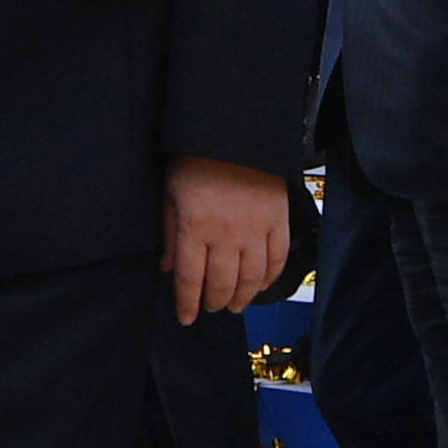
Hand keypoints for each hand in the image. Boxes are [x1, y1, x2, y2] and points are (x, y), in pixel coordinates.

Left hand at [166, 156, 288, 323]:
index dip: (187, 304)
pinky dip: (270, 277)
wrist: (234, 129)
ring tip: (235, 304)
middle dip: (213, 302)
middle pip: (221, 284)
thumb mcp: (171, 192)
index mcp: (195, 227)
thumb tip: (168, 268)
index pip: (190, 280)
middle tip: (210, 307)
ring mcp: (256, 229)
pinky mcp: (278, 220)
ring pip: (251, 279)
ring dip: (242, 297)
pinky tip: (262, 284)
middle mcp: (226, 234)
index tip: (186, 318)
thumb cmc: (196, 158)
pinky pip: (277, 258)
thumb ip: (171, 232)